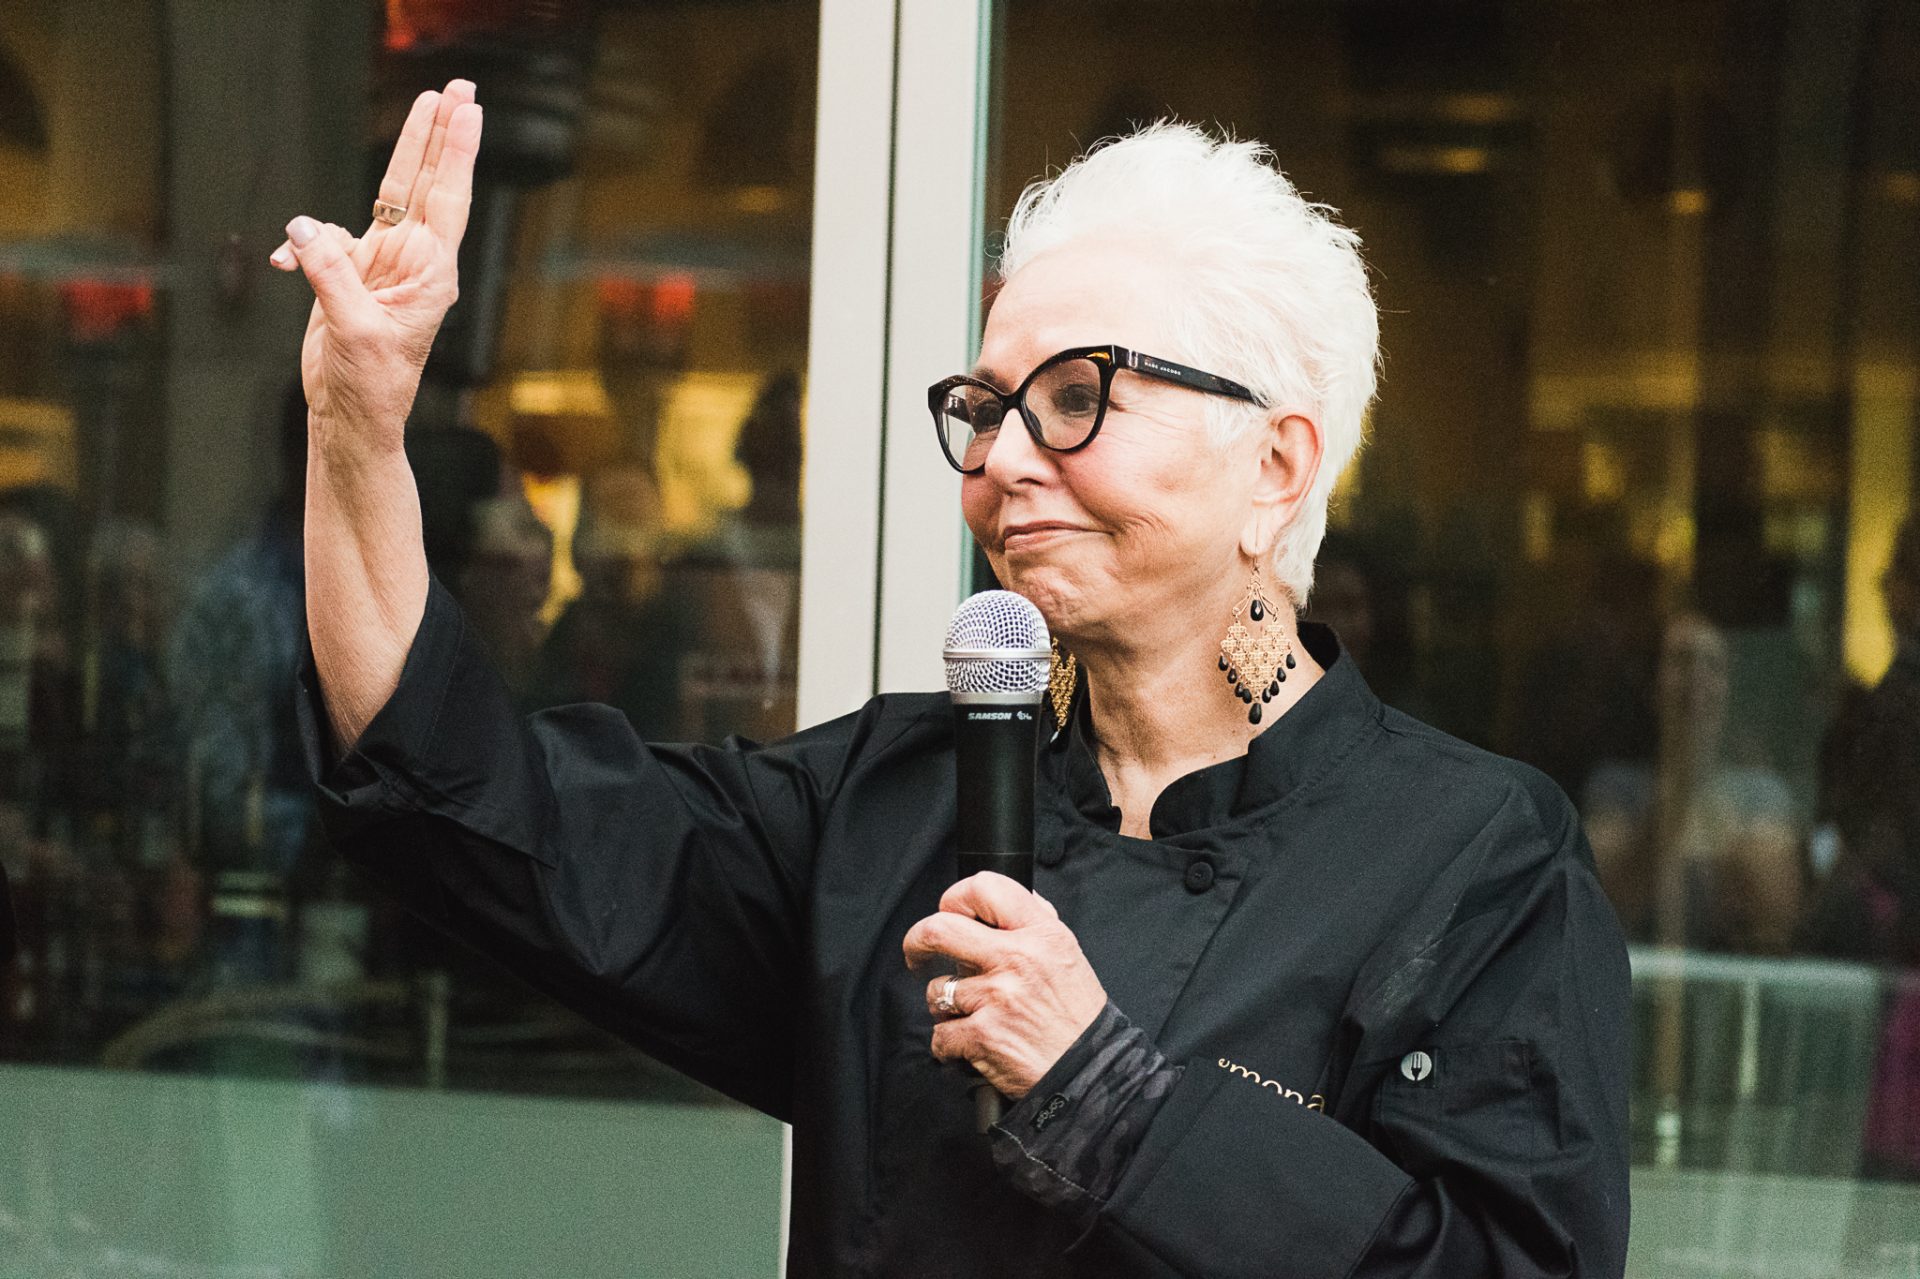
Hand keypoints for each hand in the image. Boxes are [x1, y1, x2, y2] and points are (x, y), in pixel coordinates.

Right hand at [270, 80, 481, 452]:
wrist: (350, 415)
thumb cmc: (372, 384)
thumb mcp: (354, 328)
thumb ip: (330, 274)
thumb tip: (303, 230)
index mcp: (430, 272)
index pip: (446, 199)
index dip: (456, 152)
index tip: (469, 110)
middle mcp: (412, 261)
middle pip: (423, 182)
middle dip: (439, 133)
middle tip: (457, 88)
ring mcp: (381, 264)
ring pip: (383, 196)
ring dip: (398, 155)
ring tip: (423, 104)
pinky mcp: (349, 275)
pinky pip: (323, 242)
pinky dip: (303, 248)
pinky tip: (285, 266)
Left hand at [902, 872, 1106, 1098]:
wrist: (1091, 1072)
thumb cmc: (1077, 1017)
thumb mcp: (1068, 955)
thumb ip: (1037, 923)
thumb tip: (1009, 901)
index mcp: (1041, 934)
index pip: (986, 888)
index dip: (956, 897)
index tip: (948, 913)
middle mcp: (1017, 959)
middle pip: (939, 930)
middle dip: (916, 941)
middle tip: (917, 954)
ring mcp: (996, 997)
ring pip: (937, 990)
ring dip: (945, 1006)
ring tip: (972, 1016)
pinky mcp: (982, 1035)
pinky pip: (940, 1034)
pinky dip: (950, 1044)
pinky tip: (972, 1045)